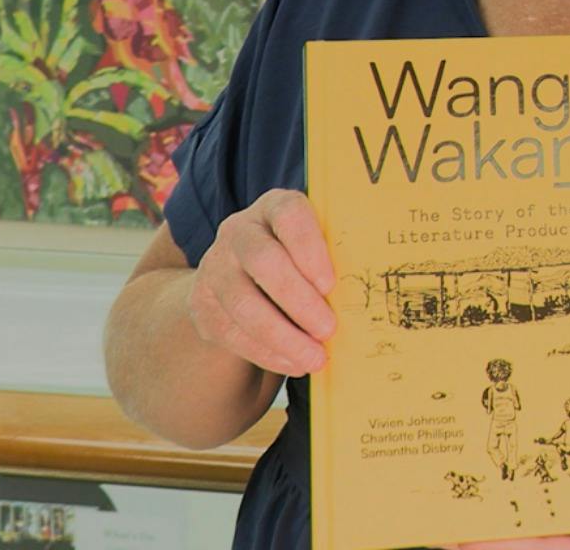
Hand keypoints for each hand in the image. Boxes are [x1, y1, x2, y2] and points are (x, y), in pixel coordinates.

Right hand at [186, 188, 335, 376]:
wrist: (242, 276)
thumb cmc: (298, 260)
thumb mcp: (315, 245)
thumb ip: (335, 256)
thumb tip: (367, 292)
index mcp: (274, 207)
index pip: (289, 216)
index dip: (310, 248)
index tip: (331, 284)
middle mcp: (239, 230)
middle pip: (264, 261)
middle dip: (299, 300)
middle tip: (329, 329)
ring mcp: (215, 266)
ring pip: (243, 303)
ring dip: (283, 336)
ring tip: (315, 358)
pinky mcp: (202, 304)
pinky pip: (232, 332)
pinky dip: (266, 353)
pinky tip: (293, 363)